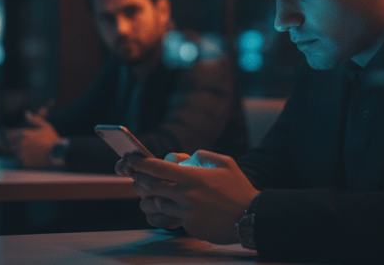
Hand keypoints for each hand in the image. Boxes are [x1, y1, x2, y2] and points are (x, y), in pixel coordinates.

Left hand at [4, 107, 60, 167]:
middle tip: (21, 146)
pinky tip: (30, 157)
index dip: (7, 135)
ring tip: (27, 152)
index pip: (8, 135)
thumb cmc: (52, 139)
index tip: (8, 136)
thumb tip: (26, 113)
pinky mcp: (25, 162)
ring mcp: (22, 154)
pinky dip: (22, 159)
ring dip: (17, 152)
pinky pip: (19, 161)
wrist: (58, 154)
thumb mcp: (45, 126)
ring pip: (14, 153)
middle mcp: (21, 144)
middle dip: (13, 145)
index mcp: (24, 134)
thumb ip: (34, 119)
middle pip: (10, 145)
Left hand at [127, 150, 258, 244]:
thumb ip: (201, 156)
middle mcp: (186, 195)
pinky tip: (173, 207)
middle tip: (137, 176)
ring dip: (150, 198)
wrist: (251, 217)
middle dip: (140, 180)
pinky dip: (168, 212)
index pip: (158, 169)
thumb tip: (183, 159)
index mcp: (193, 177)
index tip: (132, 159)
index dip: (141, 163)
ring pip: (156, 205)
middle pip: (151, 187)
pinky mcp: (189, 227)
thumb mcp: (224, 163)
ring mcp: (186, 213)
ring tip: (151, 194)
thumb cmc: (238, 188)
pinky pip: (171, 218)